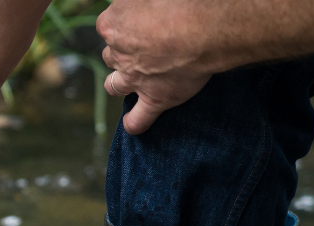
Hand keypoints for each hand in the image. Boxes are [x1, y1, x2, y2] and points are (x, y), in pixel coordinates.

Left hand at [98, 0, 213, 134]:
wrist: (204, 27)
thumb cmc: (183, 1)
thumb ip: (139, 2)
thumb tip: (142, 4)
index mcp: (113, 23)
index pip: (109, 25)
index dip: (125, 24)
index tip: (141, 21)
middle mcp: (118, 53)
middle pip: (111, 54)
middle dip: (122, 52)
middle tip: (145, 46)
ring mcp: (133, 78)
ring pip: (114, 84)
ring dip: (120, 83)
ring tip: (132, 81)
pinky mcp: (154, 98)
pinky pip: (139, 118)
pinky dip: (134, 123)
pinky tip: (132, 125)